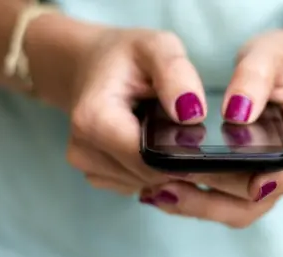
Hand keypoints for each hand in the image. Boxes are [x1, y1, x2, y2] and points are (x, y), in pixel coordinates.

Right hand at [29, 24, 207, 194]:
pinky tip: (150, 143)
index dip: (180, 155)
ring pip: (145, 183)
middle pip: (148, 175)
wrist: (94, 66)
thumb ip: (176, 74)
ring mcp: (86, 166)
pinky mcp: (95, 174)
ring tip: (164, 131)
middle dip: (175, 160)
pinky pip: (136, 184)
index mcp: (95, 119)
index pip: (148, 159)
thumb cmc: (127, 57)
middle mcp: (83, 149)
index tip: (199, 139)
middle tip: (186, 130)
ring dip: (164, 166)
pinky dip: (151, 170)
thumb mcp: (157, 47)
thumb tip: (192, 115)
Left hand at [140, 22, 282, 227]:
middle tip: (172, 185)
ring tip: (159, 192)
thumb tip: (236, 113)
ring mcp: (275, 174)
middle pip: (264, 196)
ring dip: (202, 205)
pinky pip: (228, 199)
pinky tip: (165, 188)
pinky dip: (198, 198)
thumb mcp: (272, 53)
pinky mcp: (253, 177)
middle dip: (218, 197)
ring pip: (243, 207)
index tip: (252, 183)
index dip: (281, 178)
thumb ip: (255, 78)